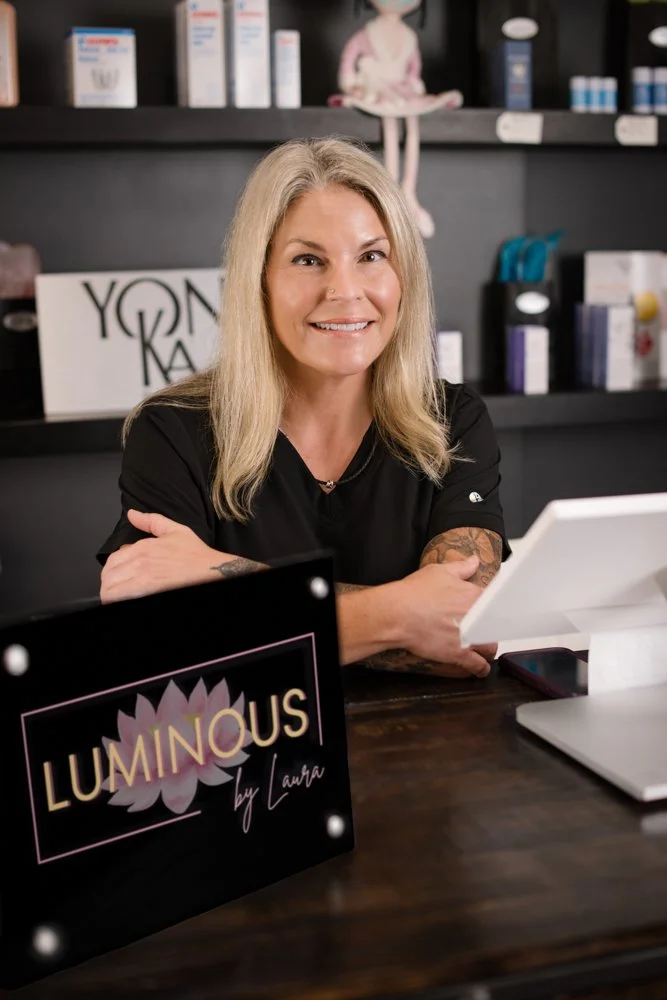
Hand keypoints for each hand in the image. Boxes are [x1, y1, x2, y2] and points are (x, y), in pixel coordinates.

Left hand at [100, 509, 220, 603]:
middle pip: (107, 575)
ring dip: (111, 593)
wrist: (212, 571)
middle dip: (111, 582)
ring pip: (108, 588)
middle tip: (120, 589)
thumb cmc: (197, 556)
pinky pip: (115, 597)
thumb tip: (132, 514)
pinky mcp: (143, 591)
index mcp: (142, 546)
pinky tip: (123, 601)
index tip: (122, 576)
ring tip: (121, 596)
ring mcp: (140, 577)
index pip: (113, 560)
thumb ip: (150, 521)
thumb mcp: (176, 531)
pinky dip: (115, 600)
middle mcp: (138, 561)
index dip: (116, 570)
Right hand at [394, 556, 496, 676]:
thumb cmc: (415, 592)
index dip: (492, 609)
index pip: (495, 603)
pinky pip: (479, 665)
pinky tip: (480, 669)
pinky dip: (481, 668)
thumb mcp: (439, 572)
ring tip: (483, 649)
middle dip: (489, 629)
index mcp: (474, 594)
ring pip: (490, 646)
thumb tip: (474, 561)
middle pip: (495, 626)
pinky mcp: (460, 654)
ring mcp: (470, 636)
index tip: (489, 612)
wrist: (398, 613)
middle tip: (481, 630)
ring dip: (487, 648)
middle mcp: (477, 616)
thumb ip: (462, 567)